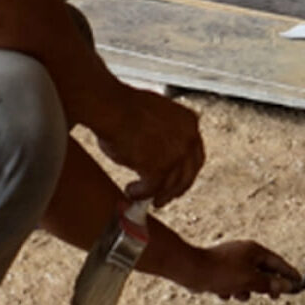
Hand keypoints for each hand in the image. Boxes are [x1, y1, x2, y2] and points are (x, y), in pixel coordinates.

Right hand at [97, 86, 203, 207]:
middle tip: (162, 199)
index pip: (194, 155)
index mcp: (190, 122)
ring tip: (140, 197)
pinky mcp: (160, 167)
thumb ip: (164, 134)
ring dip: (155, 195)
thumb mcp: (155, 116)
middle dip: (174, 189)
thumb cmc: (123, 107)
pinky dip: (140, 194)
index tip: (175, 181)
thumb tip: (157, 154)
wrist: (110, 106)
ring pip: (170, 185)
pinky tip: (130, 191)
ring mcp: (176, 154)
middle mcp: (189, 138)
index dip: (185, 172)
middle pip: (188, 174)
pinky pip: (152, 188)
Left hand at [183, 241, 301, 301]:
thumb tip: (286, 286)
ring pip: (248, 278)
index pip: (278, 262)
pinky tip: (223, 292)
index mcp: (255, 250)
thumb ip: (269, 284)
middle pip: (264, 270)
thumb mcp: (249, 280)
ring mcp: (232, 259)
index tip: (299, 281)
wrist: (192, 270)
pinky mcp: (221, 268)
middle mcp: (245, 252)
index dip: (289, 273)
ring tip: (238, 294)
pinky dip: (232, 288)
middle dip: (265, 285)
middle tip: (273, 297)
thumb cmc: (221, 271)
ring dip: (245, 290)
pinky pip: (234, 281)